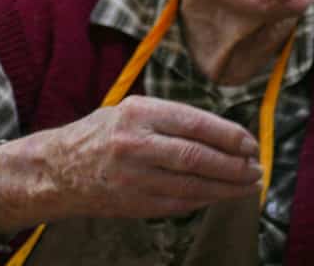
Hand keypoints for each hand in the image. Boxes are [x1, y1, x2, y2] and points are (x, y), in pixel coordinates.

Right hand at [0, 96, 261, 237]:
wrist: (57, 169)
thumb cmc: (102, 133)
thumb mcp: (131, 109)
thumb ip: (172, 118)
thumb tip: (223, 133)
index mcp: (138, 113)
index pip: (195, 124)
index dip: (229, 136)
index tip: (251, 144)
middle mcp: (135, 144)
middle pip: (196, 157)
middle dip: (233, 165)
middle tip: (256, 168)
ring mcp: (133, 177)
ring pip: (191, 185)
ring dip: (225, 188)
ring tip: (248, 185)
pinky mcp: (133, 204)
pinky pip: (178, 204)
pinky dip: (204, 200)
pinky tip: (220, 196)